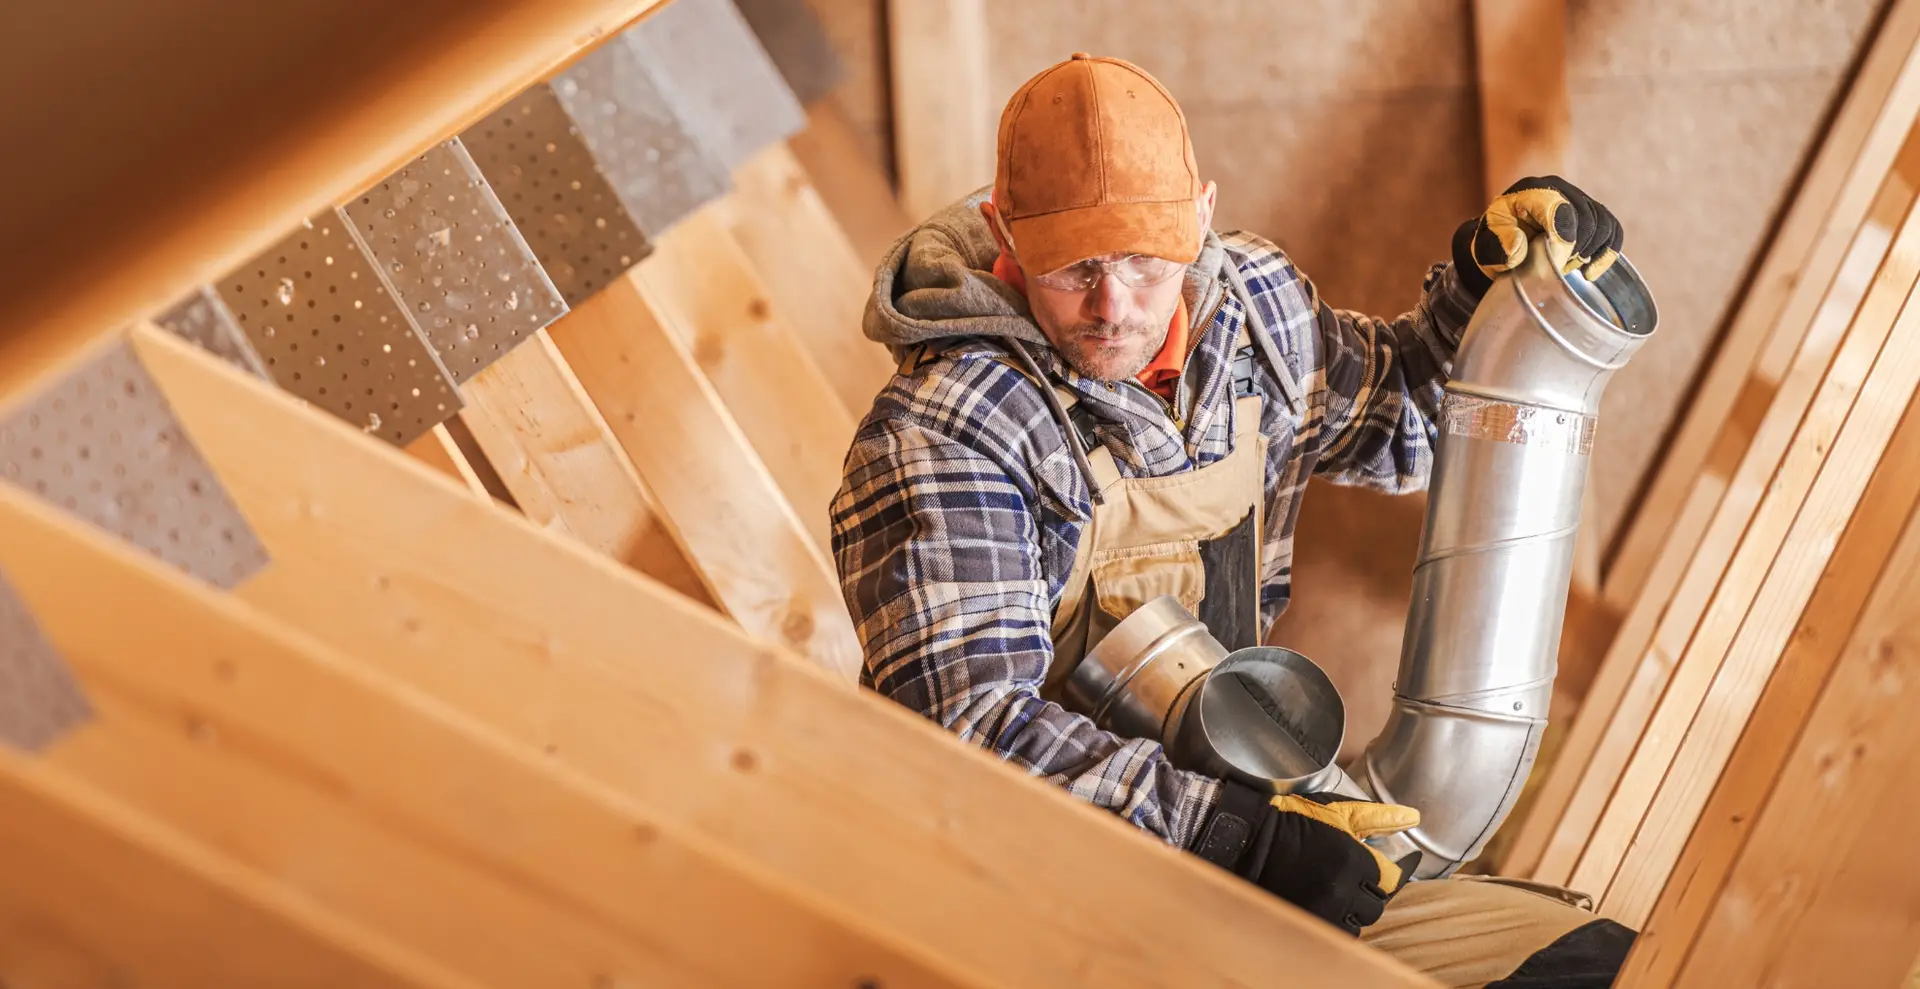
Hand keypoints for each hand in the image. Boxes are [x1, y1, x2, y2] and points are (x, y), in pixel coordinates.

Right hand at [1191, 782, 1421, 935]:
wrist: (1249, 838)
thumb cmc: (1294, 820)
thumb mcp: (1338, 812)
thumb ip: (1378, 818)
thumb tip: (1412, 818)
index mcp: (1355, 859)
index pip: (1391, 880)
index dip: (1382, 874)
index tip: (1371, 869)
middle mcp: (1343, 888)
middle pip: (1376, 905)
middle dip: (1367, 892)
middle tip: (1350, 879)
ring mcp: (1325, 908)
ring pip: (1357, 922)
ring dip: (1352, 909)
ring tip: (1335, 892)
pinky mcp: (1309, 920)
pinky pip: (1336, 932)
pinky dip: (1334, 921)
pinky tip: (1324, 903)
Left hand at [1453, 176, 1622, 295]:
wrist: (1499, 243)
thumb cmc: (1492, 244)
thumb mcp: (1484, 247)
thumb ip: (1498, 247)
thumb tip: (1518, 248)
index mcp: (1532, 192)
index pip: (1561, 212)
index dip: (1562, 244)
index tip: (1554, 266)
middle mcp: (1558, 188)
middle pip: (1587, 219)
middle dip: (1576, 250)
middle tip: (1557, 268)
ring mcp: (1576, 198)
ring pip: (1603, 224)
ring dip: (1590, 252)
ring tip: (1569, 268)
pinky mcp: (1589, 213)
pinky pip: (1612, 229)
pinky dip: (1607, 252)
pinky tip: (1591, 272)